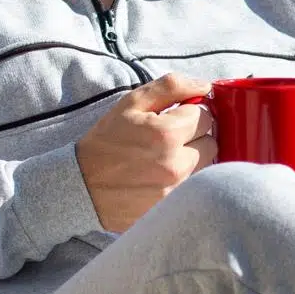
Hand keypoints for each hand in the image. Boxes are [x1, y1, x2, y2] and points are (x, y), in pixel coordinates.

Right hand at [76, 72, 215, 233]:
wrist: (82, 185)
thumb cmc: (107, 140)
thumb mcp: (131, 103)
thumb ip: (171, 87)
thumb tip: (206, 86)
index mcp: (167, 134)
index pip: (206, 116)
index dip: (190, 114)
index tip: (174, 118)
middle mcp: (176, 164)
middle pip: (211, 142)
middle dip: (195, 136)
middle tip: (169, 138)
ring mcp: (177, 190)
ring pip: (206, 165)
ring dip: (192, 158)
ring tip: (164, 158)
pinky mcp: (173, 207)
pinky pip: (194, 186)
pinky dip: (184, 179)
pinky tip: (161, 177)